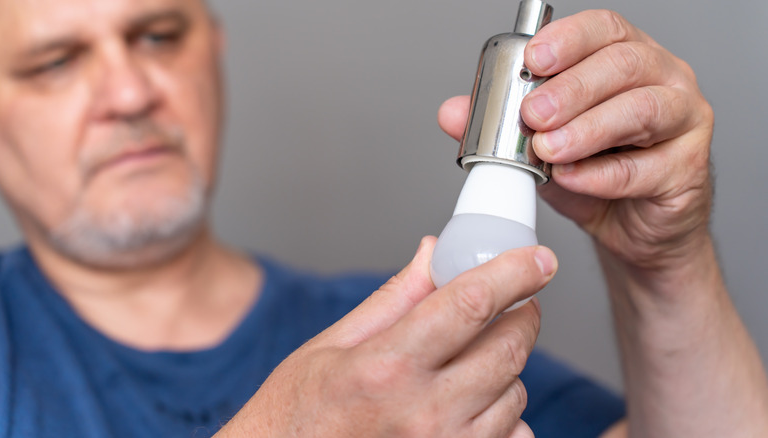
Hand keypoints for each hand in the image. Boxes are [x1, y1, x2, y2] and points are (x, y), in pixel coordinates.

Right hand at [217, 237, 556, 437]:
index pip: (471, 304)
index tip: (539, 259)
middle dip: (521, 315)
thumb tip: (433, 253)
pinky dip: (501, 414)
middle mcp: (423, 412)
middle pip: (508, 348)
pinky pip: (511, 436)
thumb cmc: (296, 415)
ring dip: (506, 367)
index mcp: (387, 366)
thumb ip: (394, 298)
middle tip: (510, 304)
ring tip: (469, 362)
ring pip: (515, 392)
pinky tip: (468, 405)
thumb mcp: (331, 345)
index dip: (515, 272)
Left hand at [439, 10, 713, 274]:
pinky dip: (601, 175)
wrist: (631, 229)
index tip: (533, 58)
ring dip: (587, 128)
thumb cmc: (594, 174)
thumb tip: (452, 111)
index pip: (603, 30)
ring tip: (548, 149)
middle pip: (623, 65)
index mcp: (626, 60)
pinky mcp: (689, 169)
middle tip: (532, 113)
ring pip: (642, 110)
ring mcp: (683, 122)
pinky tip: (570, 178)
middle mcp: (663, 80)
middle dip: (571, 87)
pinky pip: (645, 168)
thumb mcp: (538, 145)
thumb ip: (497, 125)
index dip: (568, 38)